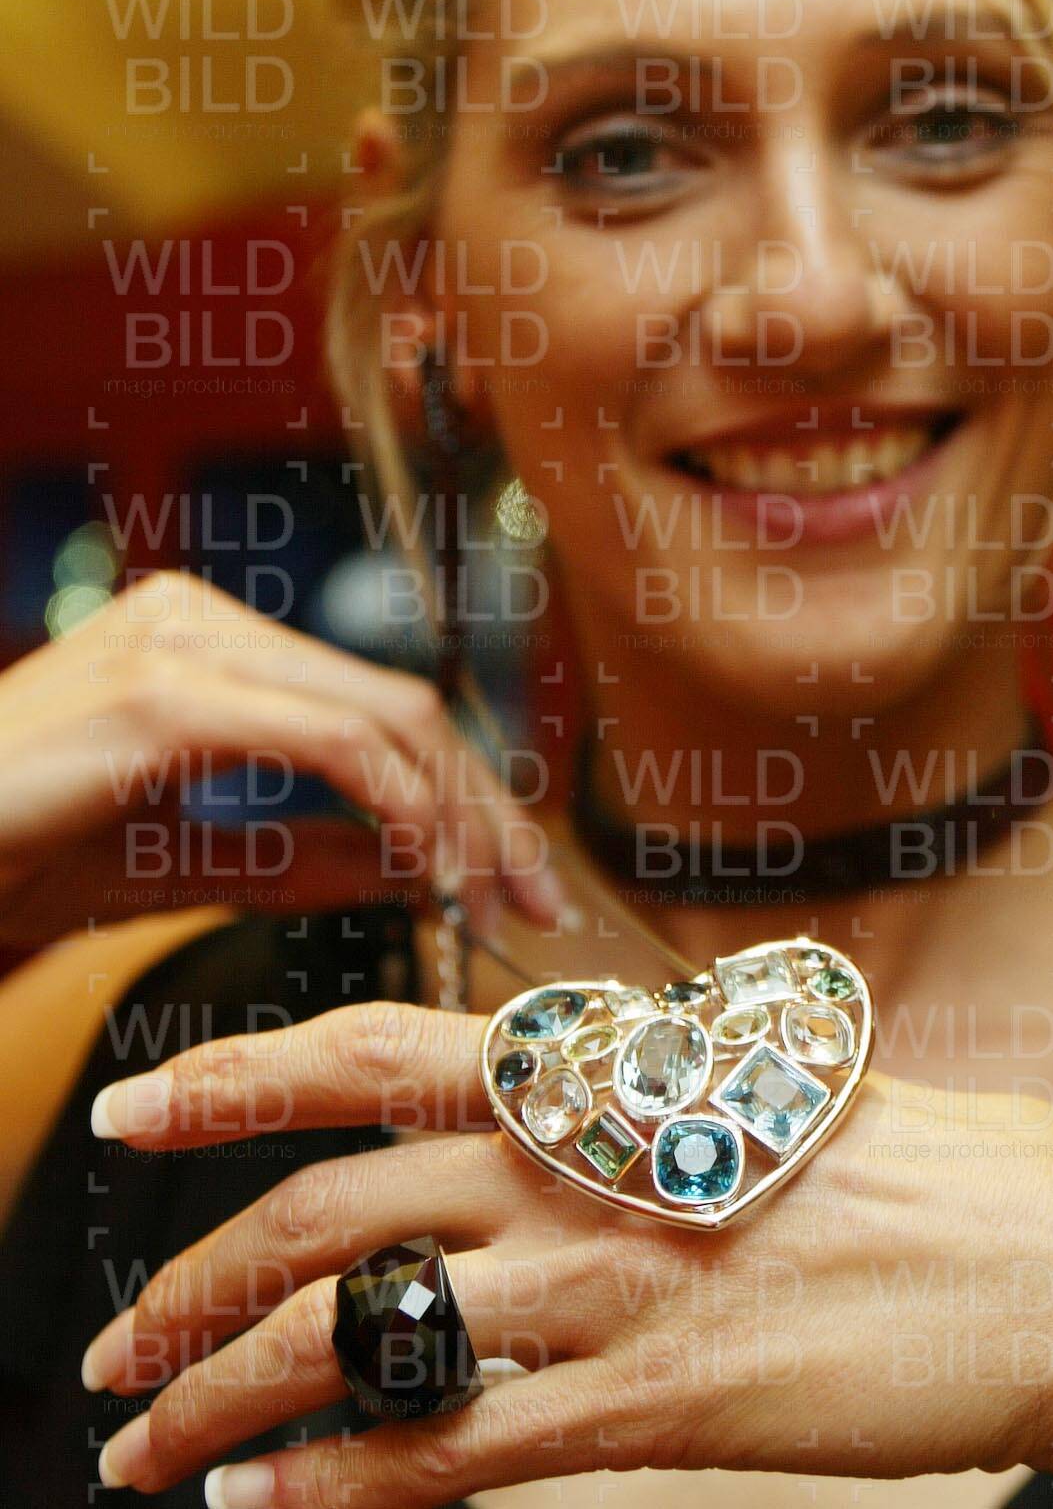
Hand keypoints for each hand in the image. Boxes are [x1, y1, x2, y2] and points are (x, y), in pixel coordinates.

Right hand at [0, 570, 567, 944]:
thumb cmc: (9, 862)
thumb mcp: (180, 859)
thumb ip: (298, 852)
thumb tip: (416, 864)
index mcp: (202, 639)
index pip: (376, 702)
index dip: (465, 788)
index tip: (515, 875)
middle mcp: (199, 615)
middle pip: (400, 701)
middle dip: (485, 804)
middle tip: (539, 896)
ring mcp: (181, 641)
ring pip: (383, 715)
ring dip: (457, 813)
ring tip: (491, 898)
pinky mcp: (164, 693)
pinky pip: (330, 743)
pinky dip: (399, 806)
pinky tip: (428, 870)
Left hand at [77, 1000, 1052, 1503]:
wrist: (1052, 1261)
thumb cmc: (916, 1166)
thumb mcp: (758, 1090)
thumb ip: (630, 1098)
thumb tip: (538, 1101)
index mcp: (605, 1078)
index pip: (373, 1051)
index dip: (235, 1077)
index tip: (134, 1112)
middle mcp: (580, 1172)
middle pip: (326, 1215)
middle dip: (191, 1282)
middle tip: (112, 1344)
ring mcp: (609, 1294)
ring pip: (357, 1342)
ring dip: (223, 1402)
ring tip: (146, 1448)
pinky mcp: (652, 1412)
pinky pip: (448, 1457)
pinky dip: (334, 1490)